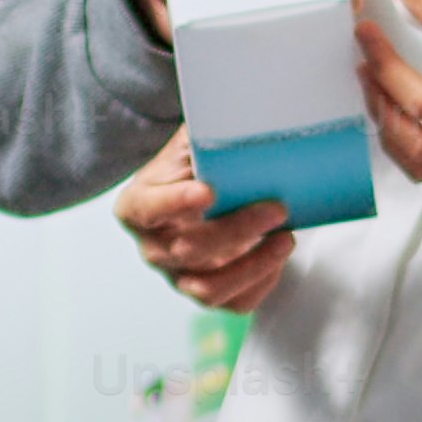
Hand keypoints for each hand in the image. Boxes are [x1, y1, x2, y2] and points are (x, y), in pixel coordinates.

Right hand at [114, 130, 296, 312]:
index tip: (208, 191)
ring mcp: (179, 276)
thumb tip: (239, 118)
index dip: (175, 202)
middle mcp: (153, 247)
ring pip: (209, 289)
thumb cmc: (195, 167)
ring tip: (285, 239)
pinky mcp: (208, 293)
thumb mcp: (192, 143)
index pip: (147, 209)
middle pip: (187, 251)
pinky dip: (261, 283)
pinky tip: (279, 255)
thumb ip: (206, 134)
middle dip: (236, 230)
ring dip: (252, 265)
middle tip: (275, 207)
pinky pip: (234, 303)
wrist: (202, 193)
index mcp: (137, 206)